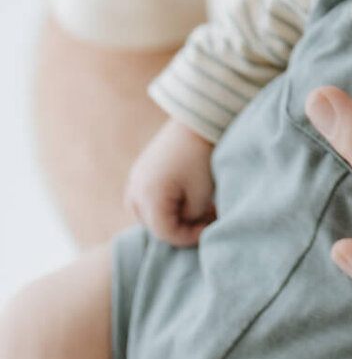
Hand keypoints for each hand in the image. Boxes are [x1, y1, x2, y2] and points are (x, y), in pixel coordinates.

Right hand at [124, 118, 216, 244]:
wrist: (197, 120)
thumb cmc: (202, 157)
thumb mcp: (201, 195)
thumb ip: (189, 219)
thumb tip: (184, 224)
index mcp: (148, 198)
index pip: (165, 233)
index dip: (189, 237)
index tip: (209, 230)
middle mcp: (135, 189)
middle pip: (155, 225)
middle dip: (181, 226)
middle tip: (206, 218)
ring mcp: (135, 178)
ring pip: (149, 213)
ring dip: (172, 215)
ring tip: (198, 208)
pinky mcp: (141, 169)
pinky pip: (147, 197)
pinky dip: (165, 202)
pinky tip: (187, 195)